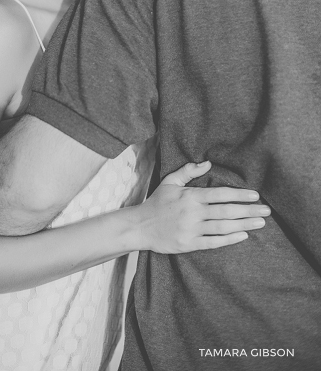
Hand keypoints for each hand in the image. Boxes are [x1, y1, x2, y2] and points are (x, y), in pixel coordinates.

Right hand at [133, 161, 269, 252]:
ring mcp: (191, 229)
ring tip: (260, 222)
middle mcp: (192, 213)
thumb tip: (207, 163)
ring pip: (223, 227)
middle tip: (266, 210)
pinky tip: (243, 236)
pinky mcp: (189, 243)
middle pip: (226, 211)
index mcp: (189, 196)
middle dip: (248, 210)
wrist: (139, 226)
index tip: (255, 195)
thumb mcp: (169, 183)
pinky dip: (229, 239)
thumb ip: (188, 171)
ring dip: (244, 224)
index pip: (219, 194)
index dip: (239, 195)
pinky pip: (214, 242)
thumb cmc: (157, 203)